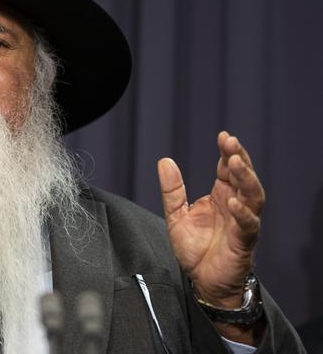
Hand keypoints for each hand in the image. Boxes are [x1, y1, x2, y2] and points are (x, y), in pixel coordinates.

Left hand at [157, 131, 264, 308]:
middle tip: (231, 142)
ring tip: (235, 162)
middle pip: (244, 177)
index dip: (228, 152)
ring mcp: (242, 222)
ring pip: (252, 196)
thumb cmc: (194, 249)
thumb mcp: (176, 215)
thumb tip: (164, 161)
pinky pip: (248, 225)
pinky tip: (232, 201)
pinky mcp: (244, 241)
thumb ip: (171, 190)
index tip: (223, 136)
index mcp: (220, 196)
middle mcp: (234, 205)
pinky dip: (242, 213)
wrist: (202, 281)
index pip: (228, 169)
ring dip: (245, 178)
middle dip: (239, 158)